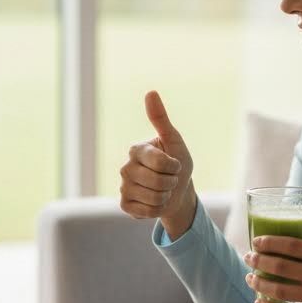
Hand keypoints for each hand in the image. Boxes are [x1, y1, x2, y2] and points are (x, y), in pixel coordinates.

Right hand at [119, 91, 196, 236]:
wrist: (178, 192)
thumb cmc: (177, 164)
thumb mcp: (174, 141)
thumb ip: (161, 119)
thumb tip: (150, 92)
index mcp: (136, 150)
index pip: (160, 162)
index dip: (174, 166)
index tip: (175, 163)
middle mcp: (125, 167)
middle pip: (157, 181)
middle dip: (171, 182)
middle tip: (170, 179)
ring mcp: (123, 187)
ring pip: (153, 197)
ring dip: (165, 196)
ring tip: (163, 190)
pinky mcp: (124, 204)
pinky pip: (146, 211)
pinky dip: (157, 209)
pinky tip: (154, 202)